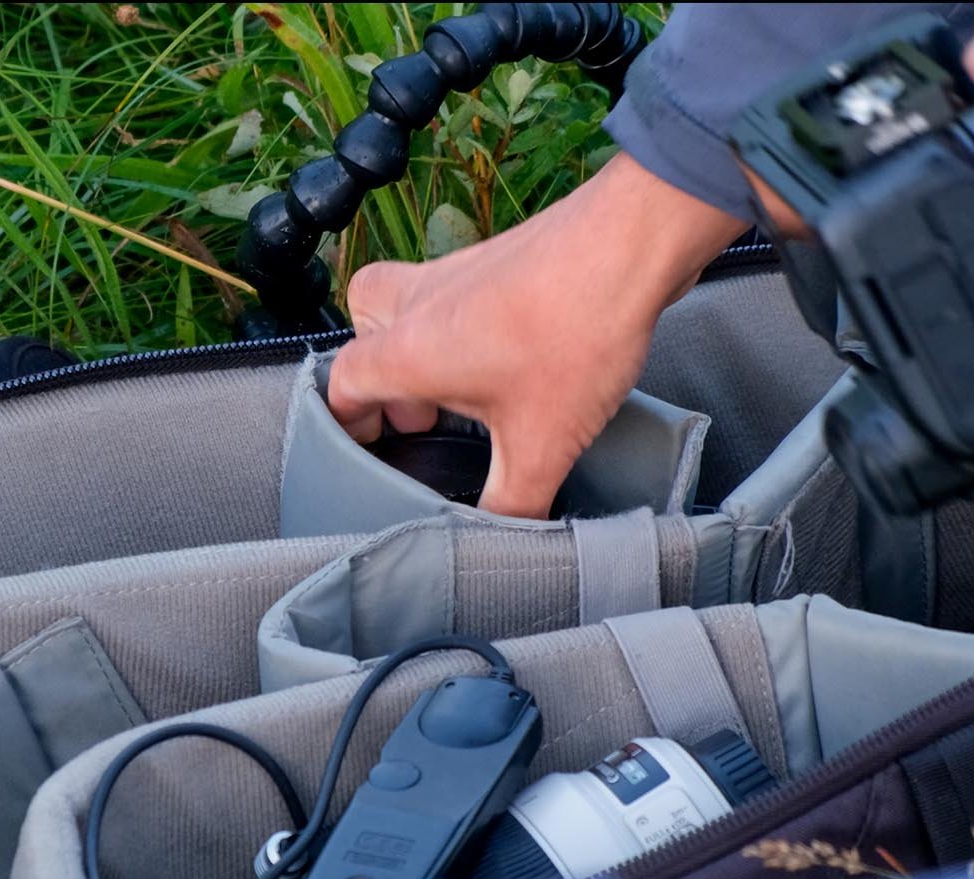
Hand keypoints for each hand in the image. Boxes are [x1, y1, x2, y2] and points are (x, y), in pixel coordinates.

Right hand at [328, 153, 745, 517]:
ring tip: (469, 389)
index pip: (342, 383)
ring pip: (409, 304)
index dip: (345, 420)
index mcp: (407, 350)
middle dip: (381, 376)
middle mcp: (419, 303)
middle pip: (364, 331)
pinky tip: (514, 357)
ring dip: (424, 346)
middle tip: (421, 416)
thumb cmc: (574, 332)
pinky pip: (457, 292)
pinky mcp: (499, 257)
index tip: (367, 446)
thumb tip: (505, 539)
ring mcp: (458, 271)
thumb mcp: (542, 445)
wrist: (631, 245)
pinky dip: (466, 324)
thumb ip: (513, 504)